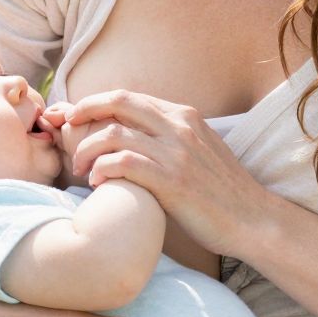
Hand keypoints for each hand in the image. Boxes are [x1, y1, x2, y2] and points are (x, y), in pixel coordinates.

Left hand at [56, 90, 273, 261]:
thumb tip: (131, 134)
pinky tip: (97, 182)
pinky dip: (102, 168)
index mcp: (184, 115)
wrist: (253, 219)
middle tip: (64, 128)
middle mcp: (179, 127)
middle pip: (118, 102)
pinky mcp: (173, 180)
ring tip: (79, 168)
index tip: (74, 116)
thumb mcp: (198, 150)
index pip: (129, 97)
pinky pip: (124, 163)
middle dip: (83, 111)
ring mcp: (177, 152)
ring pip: (114, 133)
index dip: (95, 102)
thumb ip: (169, 136)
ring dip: (87, 149)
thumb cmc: (220, 191)